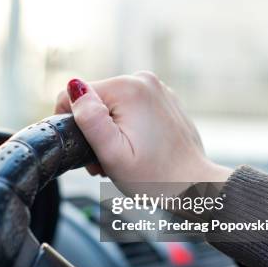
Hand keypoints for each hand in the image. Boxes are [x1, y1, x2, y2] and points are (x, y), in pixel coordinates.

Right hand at [54, 72, 231, 184]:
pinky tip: (138, 148)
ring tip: (124, 157)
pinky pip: (129, 107)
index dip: (73, 125)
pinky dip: (126, 127)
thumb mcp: (113, 155)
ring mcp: (155, 88)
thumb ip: (90, 119)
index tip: (89, 151)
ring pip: (110, 105)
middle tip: (108, 161)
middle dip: (93, 130)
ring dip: (109, 131)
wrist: (195, 186)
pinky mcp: (162, 99)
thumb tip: (74, 87)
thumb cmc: (155, 178)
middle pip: (94, 100)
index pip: (73, 95)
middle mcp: (142, 80)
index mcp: (127, 89)